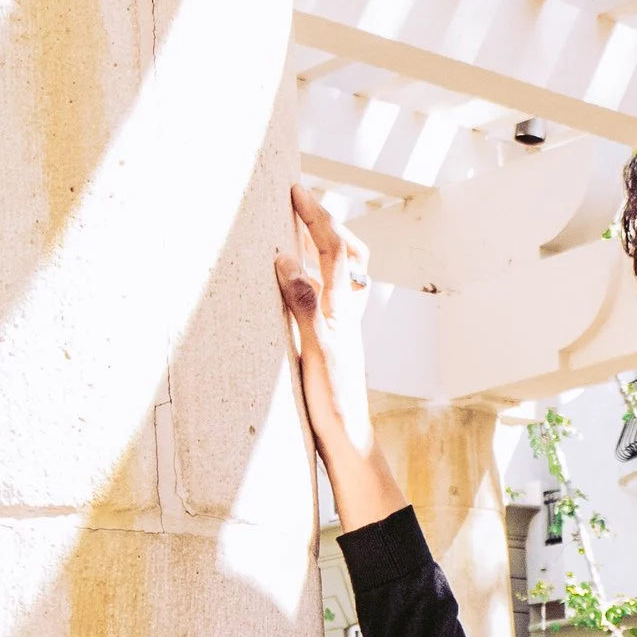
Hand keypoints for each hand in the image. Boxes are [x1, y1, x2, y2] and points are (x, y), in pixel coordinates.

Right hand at [274, 183, 404, 531]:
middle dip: (324, 223)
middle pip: (345, 254)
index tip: (294, 190)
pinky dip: (313, 276)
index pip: (333, 249)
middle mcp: (345, 313)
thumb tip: (287, 257)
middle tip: (299, 199)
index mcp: (341, 309)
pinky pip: (324, 297)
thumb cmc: (332, 404)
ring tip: (299, 226)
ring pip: (338, 275)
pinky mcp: (330, 345)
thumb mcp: (316, 351)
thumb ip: (304, 304)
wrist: (348, 445)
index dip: (315, 217)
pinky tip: (296, 278)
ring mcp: (340, 329)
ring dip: (322, 246)